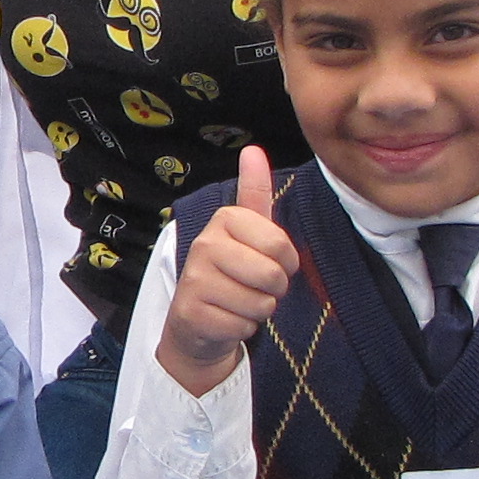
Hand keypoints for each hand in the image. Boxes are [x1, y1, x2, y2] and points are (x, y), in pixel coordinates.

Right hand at [157, 144, 296, 395]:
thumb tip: (253, 149)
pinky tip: (225, 319)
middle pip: (273, 275)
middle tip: (254, 286)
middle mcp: (204, 245)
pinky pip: (243, 326)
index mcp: (223, 220)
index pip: (281, 246)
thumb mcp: (246, 231)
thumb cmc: (232, 271)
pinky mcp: (191, 313)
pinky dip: (241, 329)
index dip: (286, 263)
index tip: (268, 262)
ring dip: (258, 310)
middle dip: (273, 289)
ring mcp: (195, 280)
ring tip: (238, 302)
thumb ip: (254, 192)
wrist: (196, 320)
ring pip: (260, 304)